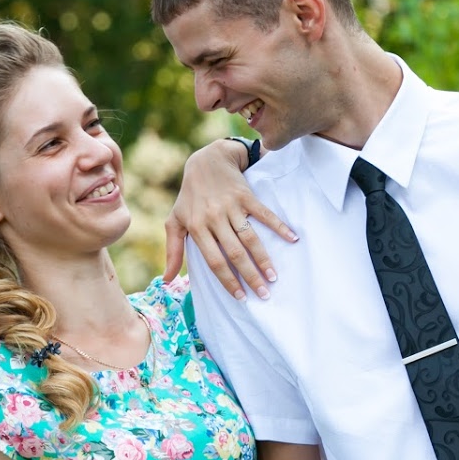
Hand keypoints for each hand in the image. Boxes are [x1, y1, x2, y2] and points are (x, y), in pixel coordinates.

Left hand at [163, 138, 296, 299]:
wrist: (206, 162)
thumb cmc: (189, 197)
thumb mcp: (175, 221)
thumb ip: (172, 251)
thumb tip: (166, 280)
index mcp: (196, 228)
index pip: (214, 260)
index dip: (227, 280)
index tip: (241, 297)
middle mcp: (214, 218)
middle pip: (234, 253)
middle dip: (249, 276)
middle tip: (263, 294)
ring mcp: (231, 206)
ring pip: (250, 237)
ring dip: (263, 258)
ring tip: (274, 277)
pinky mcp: (246, 196)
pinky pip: (264, 214)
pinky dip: (279, 226)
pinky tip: (292, 238)